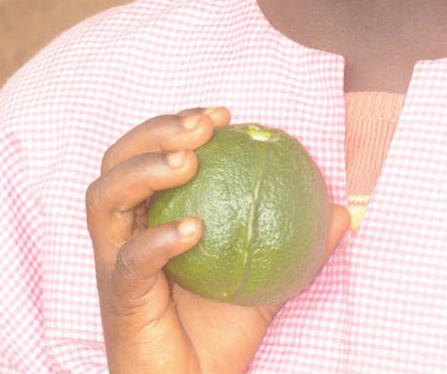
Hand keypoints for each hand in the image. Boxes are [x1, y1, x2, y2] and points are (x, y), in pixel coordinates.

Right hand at [85, 108, 349, 373]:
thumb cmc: (219, 333)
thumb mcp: (265, 278)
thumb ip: (296, 243)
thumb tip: (342, 210)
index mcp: (149, 216)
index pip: (149, 152)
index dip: (177, 123)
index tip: (223, 114)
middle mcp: (124, 232)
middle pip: (116, 162)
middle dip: (155, 131)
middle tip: (203, 127)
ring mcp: (114, 263)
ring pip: (104, 199)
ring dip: (143, 169)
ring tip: (188, 162)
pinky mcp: (119, 298)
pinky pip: (129, 261)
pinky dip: (157, 239)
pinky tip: (195, 230)